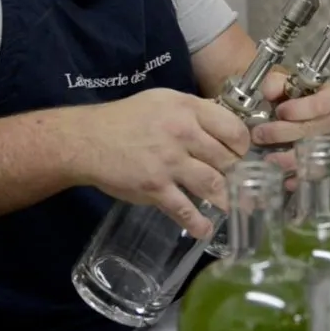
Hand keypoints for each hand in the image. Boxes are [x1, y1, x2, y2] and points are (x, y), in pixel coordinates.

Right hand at [69, 88, 249, 237]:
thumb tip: (222, 126)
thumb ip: (193, 112)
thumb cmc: (126, 119)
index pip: (233, 128)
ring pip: (213, 184)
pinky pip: (184, 209)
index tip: (241, 156)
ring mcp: (169, 162)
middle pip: (226, 159)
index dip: (242, 146)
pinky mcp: (155, 187)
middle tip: (241, 185)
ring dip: (227, 200)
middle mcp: (182, 133)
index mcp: (187, 108)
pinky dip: (198, 223)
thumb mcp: (163, 101)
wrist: (87, 140)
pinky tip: (205, 229)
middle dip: (237, 175)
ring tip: (233, 207)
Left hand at [251, 74, 329, 178]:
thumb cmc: (294, 95)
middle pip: (313, 130)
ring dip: (288, 158)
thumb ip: (276, 82)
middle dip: (283, 133)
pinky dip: (299, 178)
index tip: (279, 111)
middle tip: (259, 134)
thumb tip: (268, 92)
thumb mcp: (285, 81)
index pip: (321, 104)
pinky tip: (284, 180)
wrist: (300, 111)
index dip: (299, 109)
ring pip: (314, 154)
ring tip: (268, 158)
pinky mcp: (327, 161)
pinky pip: (315, 174)